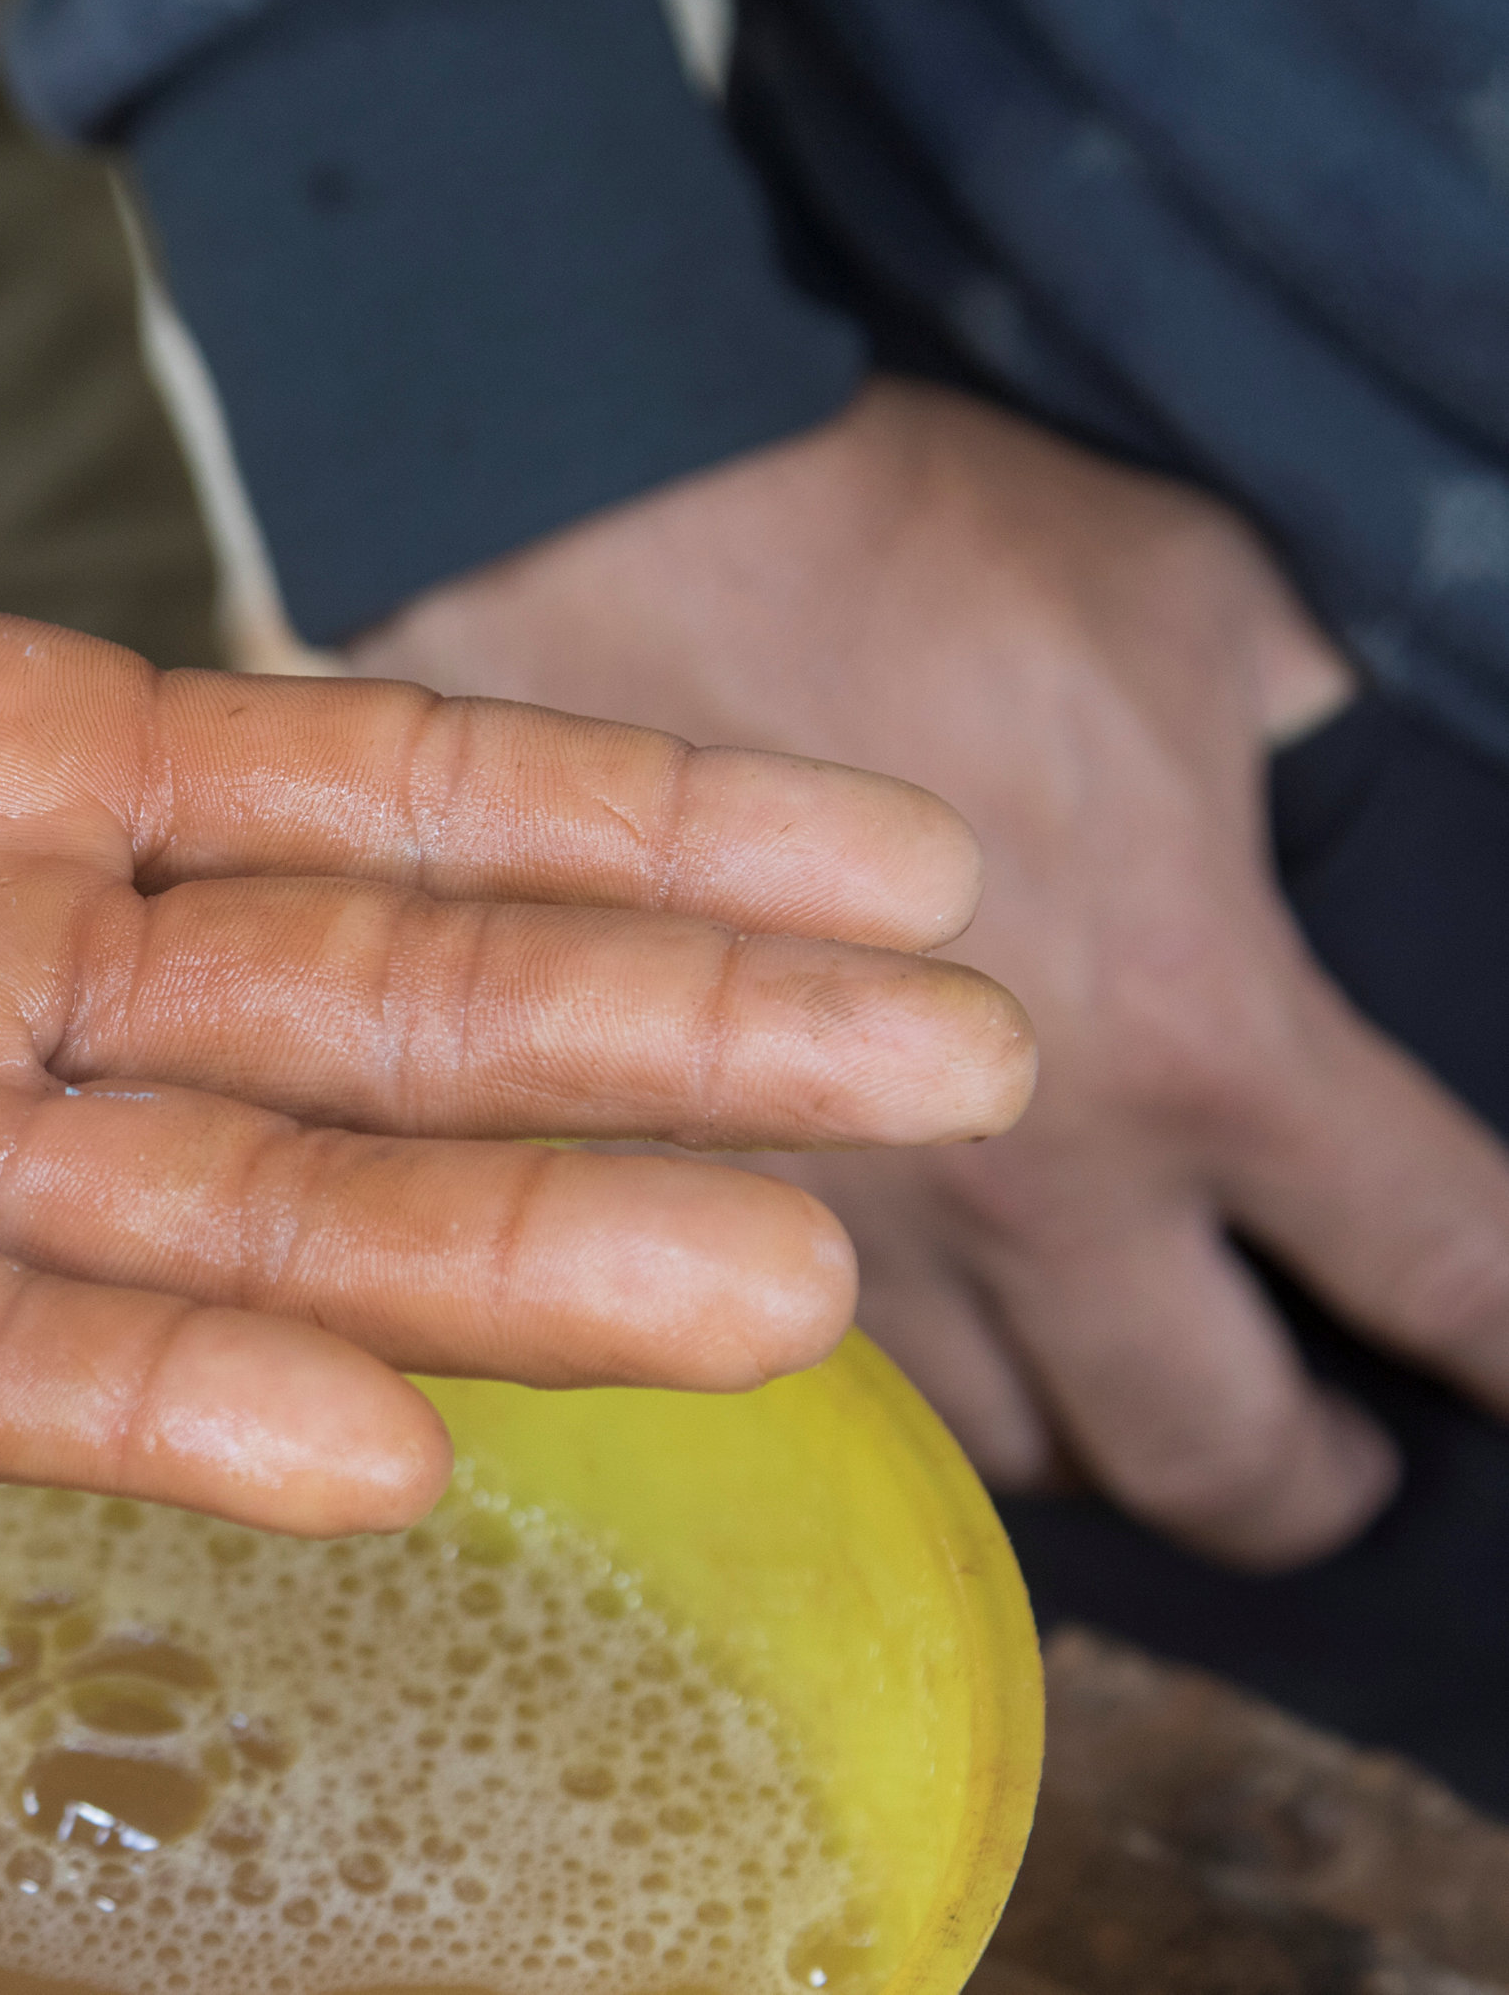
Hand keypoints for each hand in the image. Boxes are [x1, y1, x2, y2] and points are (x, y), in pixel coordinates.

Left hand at [0, 0, 1029, 1531]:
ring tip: (769, 1288)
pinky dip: (154, 1387)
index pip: (361, 797)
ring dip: (482, 1254)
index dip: (622, 830)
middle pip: (357, 1023)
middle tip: (960, 1081)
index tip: (881, 861)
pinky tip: (381, 1436)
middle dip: (655, 1053)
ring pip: (203, 1210)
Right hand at [343, 377, 1508, 1564]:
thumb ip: (1292, 735)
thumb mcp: (1190, 594)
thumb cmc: (895, 544)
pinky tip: (897, 1314)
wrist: (587, 526)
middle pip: (1212, 1460)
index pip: (1447, 1274)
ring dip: (1076, 1430)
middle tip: (1323, 1447)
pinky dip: (878, 1364)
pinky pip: (799, 1361)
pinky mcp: (659, 1188)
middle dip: (1300, 1483)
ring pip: (993, 1450)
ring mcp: (829, 1206)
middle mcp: (1028, 1182)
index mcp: (1204, 1039)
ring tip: (1100, 1374)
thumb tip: (1312, 791)